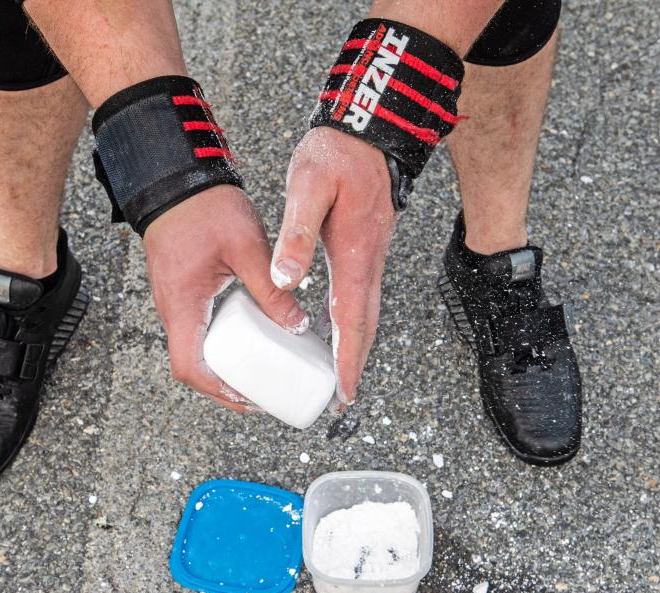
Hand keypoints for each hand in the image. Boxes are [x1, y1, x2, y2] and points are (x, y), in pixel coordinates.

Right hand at [143, 185, 308, 411]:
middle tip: (263, 391)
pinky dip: (223, 343)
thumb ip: (271, 289)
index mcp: (182, 306)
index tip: (249, 399)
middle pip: (194, 366)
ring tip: (261, 369)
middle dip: (227, 386)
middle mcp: (173, 310)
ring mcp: (175, 301)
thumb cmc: (203, 207)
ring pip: (196, 348)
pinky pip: (199, 328)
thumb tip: (297, 325)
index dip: (219, 392)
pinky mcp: (183, 291)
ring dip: (225, 365)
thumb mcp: (246, 248)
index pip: (189, 368)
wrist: (175, 177)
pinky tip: (251, 336)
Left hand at [272, 127, 396, 406]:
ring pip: (365, 311)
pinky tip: (334, 325)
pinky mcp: (365, 247)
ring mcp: (371, 254)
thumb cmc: (338, 155)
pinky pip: (360, 294)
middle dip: (354, 363)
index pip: (352, 318)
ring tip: (340, 373)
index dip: (348, 358)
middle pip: (365, 324)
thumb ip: (298, 234)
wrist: (367, 129)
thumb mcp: (309, 189)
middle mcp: (369, 261)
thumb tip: (288, 278)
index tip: (345, 390)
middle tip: (344, 396)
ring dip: (355, 344)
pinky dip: (351, 319)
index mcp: (355, 254)